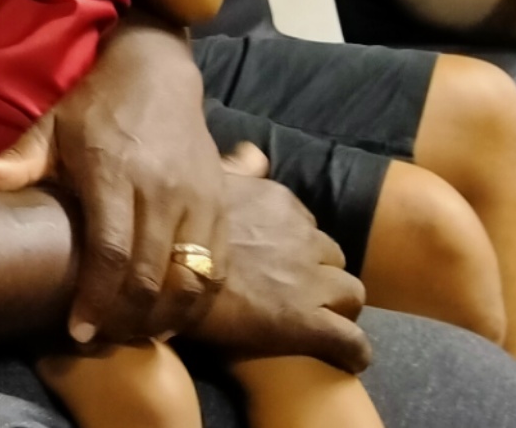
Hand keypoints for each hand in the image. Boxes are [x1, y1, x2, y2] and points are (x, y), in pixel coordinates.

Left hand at [0, 19, 227, 344]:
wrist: (158, 73)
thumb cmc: (96, 106)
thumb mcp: (51, 125)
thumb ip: (18, 160)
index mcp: (114, 170)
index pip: (110, 250)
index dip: (95, 299)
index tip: (78, 330)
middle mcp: (161, 189)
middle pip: (150, 275)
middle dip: (125, 319)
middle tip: (100, 338)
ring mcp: (198, 198)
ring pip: (189, 279)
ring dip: (163, 316)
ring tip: (133, 333)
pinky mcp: (222, 204)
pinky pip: (217, 268)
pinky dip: (196, 300)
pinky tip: (168, 315)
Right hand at [190, 154, 371, 372]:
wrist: (162, 275)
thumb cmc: (173, 229)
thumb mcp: (206, 183)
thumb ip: (236, 168)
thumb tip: (254, 153)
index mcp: (279, 204)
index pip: (310, 228)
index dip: (299, 250)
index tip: (282, 265)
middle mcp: (301, 238)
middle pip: (335, 260)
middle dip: (323, 276)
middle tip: (301, 295)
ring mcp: (307, 281)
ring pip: (352, 293)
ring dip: (340, 307)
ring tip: (323, 324)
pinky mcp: (307, 322)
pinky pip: (351, 340)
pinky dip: (353, 351)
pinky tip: (347, 361)